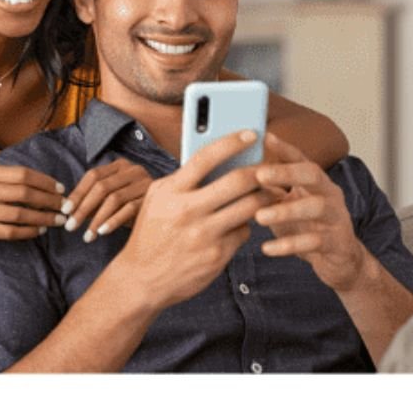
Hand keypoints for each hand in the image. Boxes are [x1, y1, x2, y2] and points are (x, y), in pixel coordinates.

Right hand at [0, 164, 68, 244]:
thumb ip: (12, 178)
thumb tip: (48, 185)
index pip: (23, 174)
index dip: (45, 182)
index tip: (61, 189)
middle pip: (23, 194)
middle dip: (48, 200)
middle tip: (64, 206)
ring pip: (19, 215)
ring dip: (42, 218)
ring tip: (57, 220)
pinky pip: (10, 232)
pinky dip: (29, 232)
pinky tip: (40, 230)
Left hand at [62, 158, 152, 242]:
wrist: (165, 210)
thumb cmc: (132, 203)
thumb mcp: (112, 197)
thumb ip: (93, 199)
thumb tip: (68, 210)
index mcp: (120, 165)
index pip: (93, 176)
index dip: (77, 193)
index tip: (65, 211)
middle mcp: (133, 170)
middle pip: (101, 187)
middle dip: (83, 209)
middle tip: (71, 227)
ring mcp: (144, 183)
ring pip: (114, 199)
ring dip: (97, 219)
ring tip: (86, 236)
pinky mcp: (152, 198)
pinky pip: (129, 209)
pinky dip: (113, 221)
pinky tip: (102, 232)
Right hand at [109, 130, 269, 310]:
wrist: (142, 278)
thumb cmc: (152, 233)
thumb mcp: (158, 199)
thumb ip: (183, 180)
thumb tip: (219, 160)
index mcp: (171, 191)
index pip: (206, 157)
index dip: (231, 141)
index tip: (250, 133)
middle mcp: (188, 211)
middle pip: (238, 181)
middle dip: (260, 171)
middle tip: (270, 168)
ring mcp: (204, 235)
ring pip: (249, 207)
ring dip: (264, 197)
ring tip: (270, 193)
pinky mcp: (217, 256)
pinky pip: (243, 232)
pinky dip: (245, 225)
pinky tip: (239, 224)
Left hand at [252, 134, 368, 290]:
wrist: (340, 260)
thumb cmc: (308, 228)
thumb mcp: (288, 205)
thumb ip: (270, 191)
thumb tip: (238, 174)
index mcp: (316, 182)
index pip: (300, 158)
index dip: (284, 148)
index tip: (264, 137)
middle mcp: (330, 194)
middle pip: (313, 174)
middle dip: (286, 172)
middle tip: (259, 175)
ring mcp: (336, 217)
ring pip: (316, 207)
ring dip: (286, 211)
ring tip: (259, 217)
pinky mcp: (337, 243)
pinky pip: (314, 242)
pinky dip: (289, 245)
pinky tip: (267, 248)